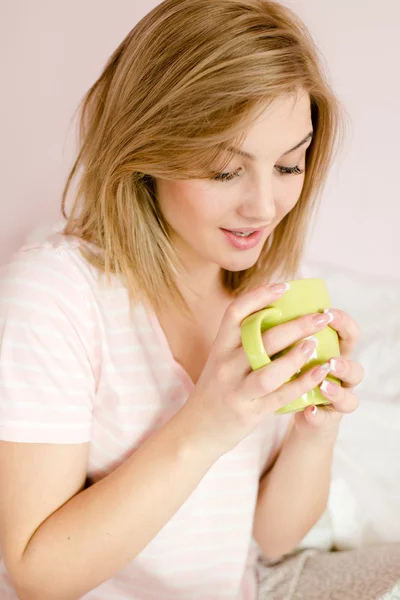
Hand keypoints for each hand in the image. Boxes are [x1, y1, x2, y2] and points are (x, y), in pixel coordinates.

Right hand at [179, 284, 353, 458]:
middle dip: (295, 325)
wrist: (195, 430)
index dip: (259, 296)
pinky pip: (280, 396)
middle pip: (261, 338)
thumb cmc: (216, 389)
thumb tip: (278, 315)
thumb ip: (242, 342)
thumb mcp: (221, 361)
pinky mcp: (249, 412)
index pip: (235, 313)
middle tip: (321, 316)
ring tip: (316, 344)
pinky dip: (302, 383)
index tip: (285, 286)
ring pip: (269, 369)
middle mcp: (226, 365)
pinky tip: (320, 372)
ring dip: (297, 355)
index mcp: (219, 347)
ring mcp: (237, 389)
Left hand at [294, 308, 363, 437]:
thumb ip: (289, 333)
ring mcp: (336, 399)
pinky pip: (326, 419)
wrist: (300, 411)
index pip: (349, 335)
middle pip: (355, 368)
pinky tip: (310, 411)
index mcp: (335, 354)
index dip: (344, 324)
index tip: (327, 314)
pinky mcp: (325, 419)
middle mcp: (340, 377)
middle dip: (344, 363)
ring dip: (336, 390)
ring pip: (348, 396)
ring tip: (323, 385)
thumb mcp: (292, 351)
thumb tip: (270, 304)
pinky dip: (318, 414)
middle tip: (329, 357)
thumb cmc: (292, 372)